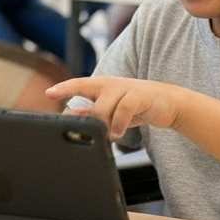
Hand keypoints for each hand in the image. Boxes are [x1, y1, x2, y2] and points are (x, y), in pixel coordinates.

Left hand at [46, 76, 188, 140]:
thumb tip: (71, 115)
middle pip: (89, 98)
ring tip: (111, 136)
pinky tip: (118, 133)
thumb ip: (92, 112)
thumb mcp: (113, 109)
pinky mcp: (139, 96)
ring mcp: (125, 88)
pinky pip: (122, 110)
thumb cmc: (137, 106)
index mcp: (102, 86)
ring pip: (103, 107)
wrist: (170, 103)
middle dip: (90, 120)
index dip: (64, 88)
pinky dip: (118, 124)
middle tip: (96, 134)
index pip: (79, 84)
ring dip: (104, 125)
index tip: (49, 93)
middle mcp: (111, 84)